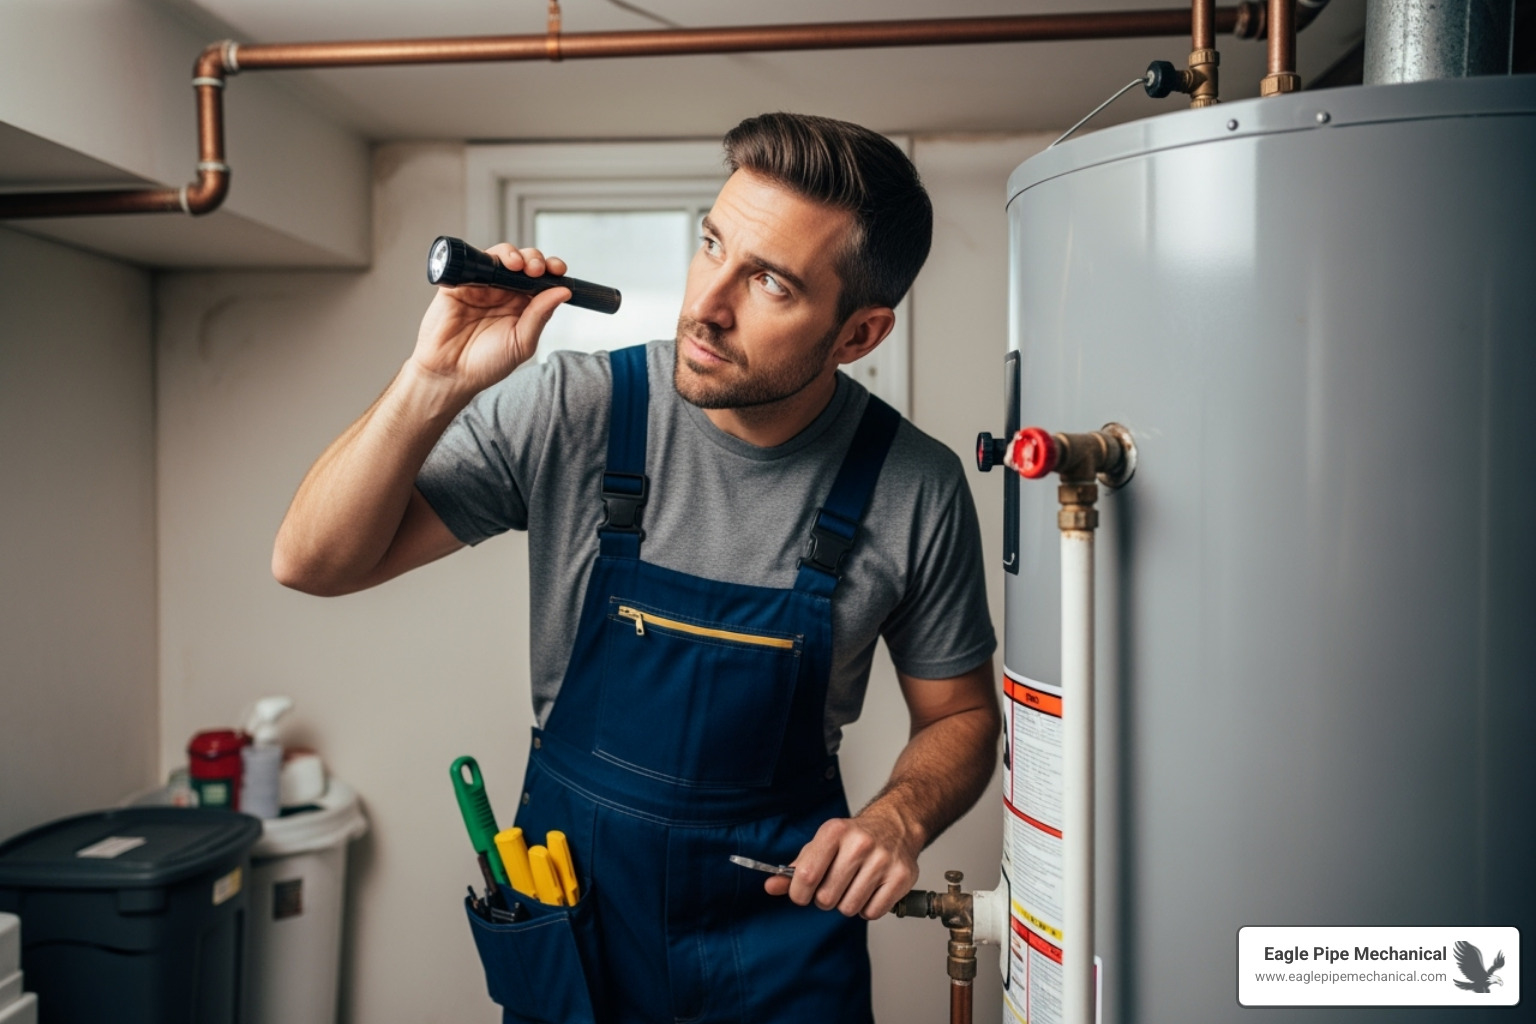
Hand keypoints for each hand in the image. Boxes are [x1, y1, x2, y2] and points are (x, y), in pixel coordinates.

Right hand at [410, 244, 570, 394]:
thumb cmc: (486, 364)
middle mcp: (504, 292)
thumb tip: (564, 291)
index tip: (558, 270)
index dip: (551, 270)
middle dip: (534, 259)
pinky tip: (494, 265)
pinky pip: (471, 262)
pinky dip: (484, 258)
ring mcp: (481, 285)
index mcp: (523, 305)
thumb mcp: (521, 342)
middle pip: (523, 262)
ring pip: (499, 257)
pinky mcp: (458, 283)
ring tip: (518, 265)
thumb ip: (540, 315)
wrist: (450, 373)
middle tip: (537, 269)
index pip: (541, 280)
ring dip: (512, 254)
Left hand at [764, 806, 920, 919]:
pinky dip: (868, 909)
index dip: (799, 893)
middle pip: (826, 897)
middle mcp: (860, 844)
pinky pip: (872, 913)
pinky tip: (871, 890)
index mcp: (834, 831)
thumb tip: (771, 886)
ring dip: (847, 904)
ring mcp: (883, 860)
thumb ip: (795, 868)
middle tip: (835, 885)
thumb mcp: (822, 845)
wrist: (895, 825)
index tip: (802, 894)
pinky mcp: (901, 877)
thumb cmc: (854, 839)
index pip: (806, 876)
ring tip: (854, 886)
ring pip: (849, 908)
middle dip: (825, 899)